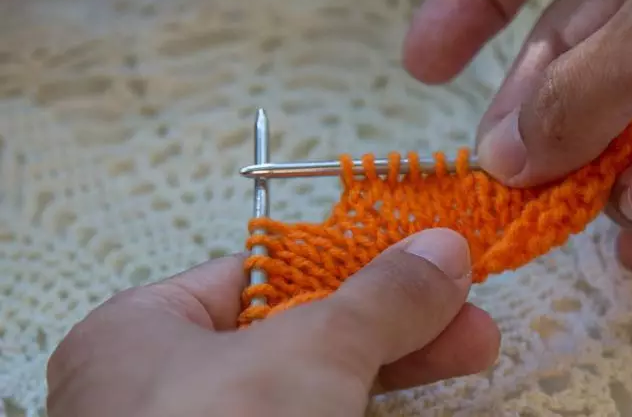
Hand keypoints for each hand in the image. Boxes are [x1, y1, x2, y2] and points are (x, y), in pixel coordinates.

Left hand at [46, 229, 499, 416]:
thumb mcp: (311, 351)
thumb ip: (378, 298)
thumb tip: (443, 248)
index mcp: (141, 333)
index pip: (258, 275)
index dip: (343, 263)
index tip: (418, 263)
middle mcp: (163, 390)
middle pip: (299, 334)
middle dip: (394, 322)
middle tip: (468, 317)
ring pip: (313, 391)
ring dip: (397, 369)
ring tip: (474, 348)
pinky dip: (368, 412)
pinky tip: (417, 406)